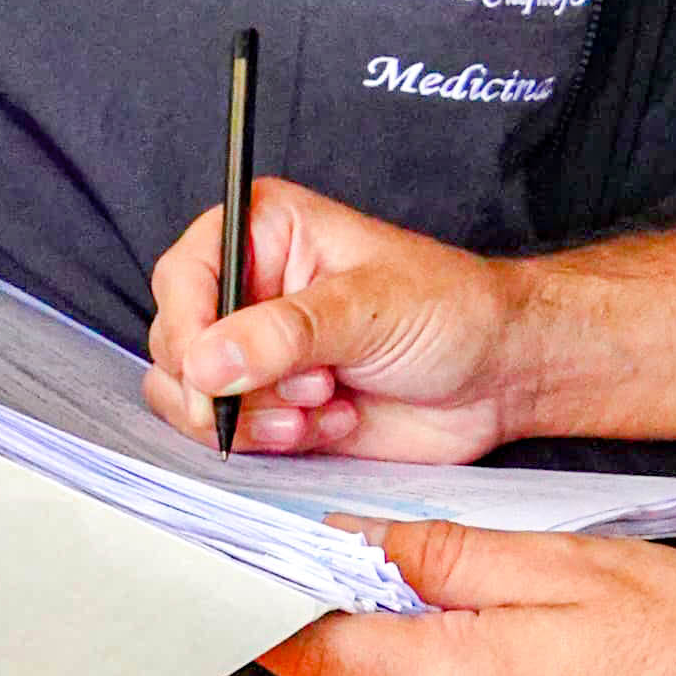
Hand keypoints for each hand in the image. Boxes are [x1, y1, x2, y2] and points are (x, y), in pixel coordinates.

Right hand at [145, 177, 521, 459]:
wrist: (500, 375)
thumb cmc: (452, 310)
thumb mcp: (368, 308)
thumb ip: (284, 334)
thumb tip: (207, 360)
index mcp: (265, 233)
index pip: (184, 276)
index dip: (189, 328)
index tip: (211, 369)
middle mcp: (251, 290)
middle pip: (176, 343)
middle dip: (225, 384)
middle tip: (294, 392)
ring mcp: (257, 353)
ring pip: (191, 397)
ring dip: (251, 418)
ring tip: (317, 409)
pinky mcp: (271, 406)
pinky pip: (229, 435)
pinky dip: (272, 442)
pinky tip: (331, 423)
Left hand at [260, 515, 675, 675]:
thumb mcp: (575, 565)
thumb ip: (455, 553)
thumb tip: (367, 537)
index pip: (315, 655)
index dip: (274, 606)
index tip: (250, 567)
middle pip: (379, 671)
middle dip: (397, 613)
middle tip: (457, 557)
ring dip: (460, 655)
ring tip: (548, 615)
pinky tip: (574, 667)